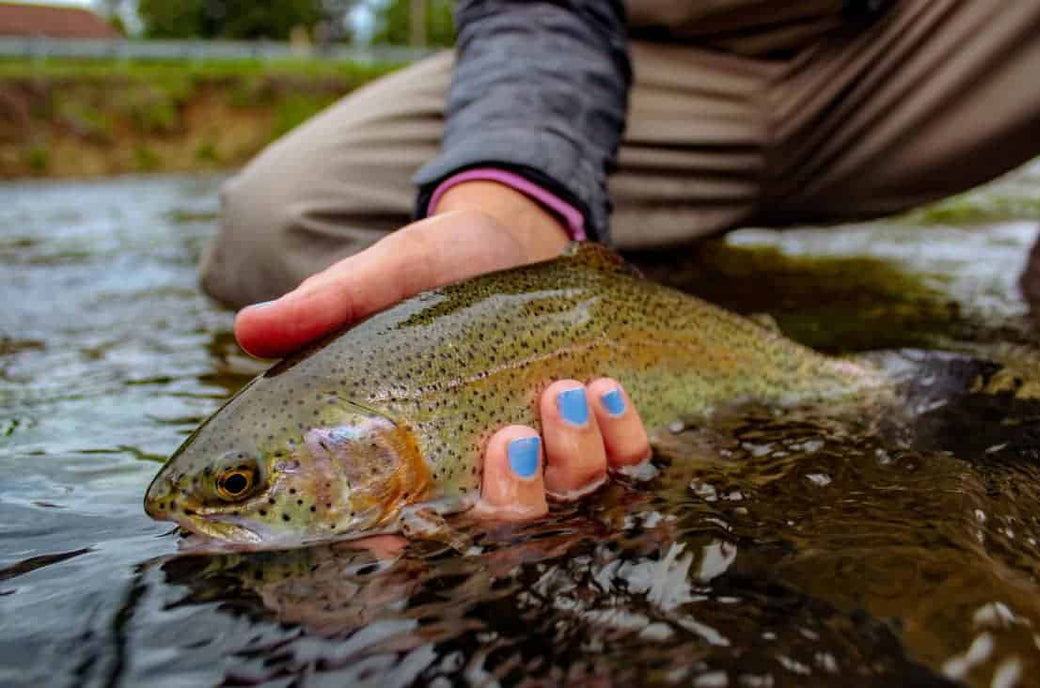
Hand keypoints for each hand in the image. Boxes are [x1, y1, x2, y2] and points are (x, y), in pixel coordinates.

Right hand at [233, 181, 651, 527]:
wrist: (508, 237)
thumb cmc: (430, 266)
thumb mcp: (375, 279)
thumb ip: (322, 309)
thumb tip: (247, 330)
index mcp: (414, 450)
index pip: (396, 524)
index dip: (391, 548)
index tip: (393, 542)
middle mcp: (479, 464)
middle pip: (498, 526)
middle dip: (510, 495)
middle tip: (508, 435)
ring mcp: (544, 449)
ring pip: (565, 494)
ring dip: (572, 452)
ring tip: (564, 389)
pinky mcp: (596, 423)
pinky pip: (623, 458)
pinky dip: (621, 433)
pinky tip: (605, 387)